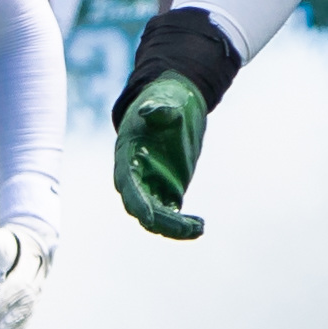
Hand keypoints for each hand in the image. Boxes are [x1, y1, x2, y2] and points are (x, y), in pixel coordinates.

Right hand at [112, 74, 208, 239]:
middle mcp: (135, 176)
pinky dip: (183, 225)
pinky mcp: (166, 191)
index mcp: (127, 156)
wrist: (174, 106)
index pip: (128, 184)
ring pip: (157, 217)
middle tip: (186, 227)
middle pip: (142, 206)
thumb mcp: (164, 102)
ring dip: (175, 227)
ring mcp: (150, 186)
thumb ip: (159, 110)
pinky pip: (171, 215)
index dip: (137, 201)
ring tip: (199, 227)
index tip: (150, 218)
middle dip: (161, 221)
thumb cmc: (165, 101)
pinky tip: (200, 227)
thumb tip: (151, 112)